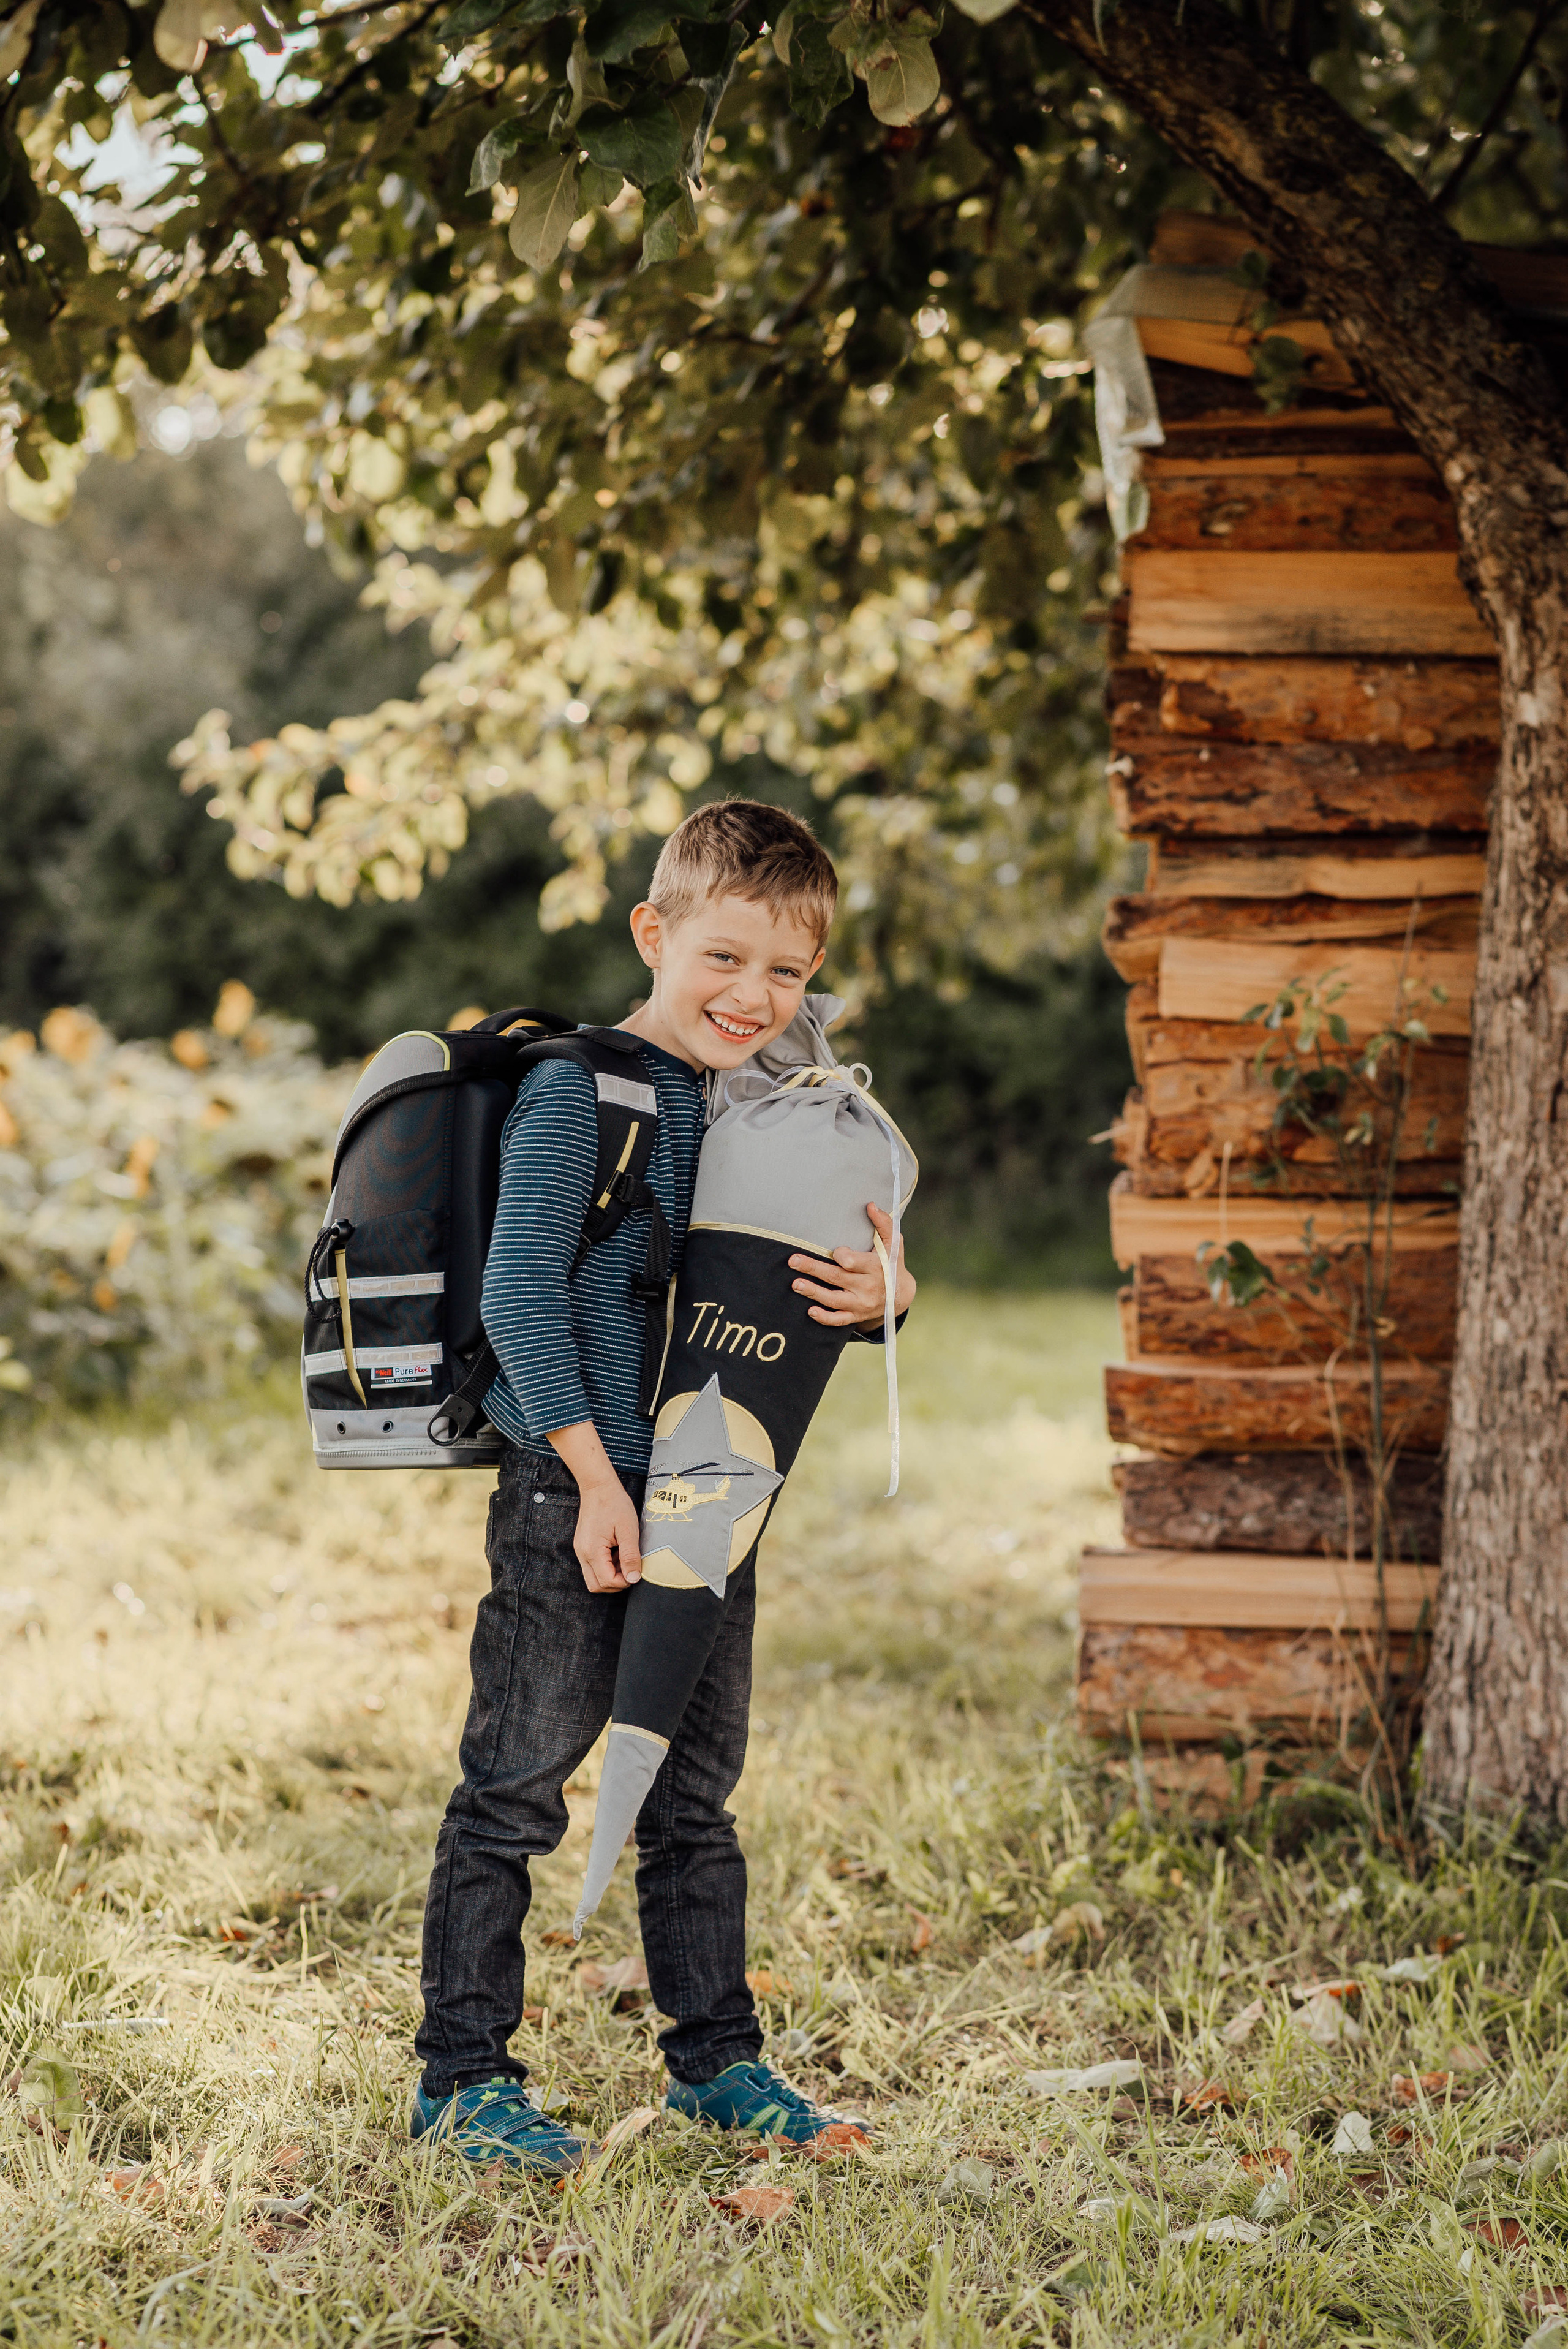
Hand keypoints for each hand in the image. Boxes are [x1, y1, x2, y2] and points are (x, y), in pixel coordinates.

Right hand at [547, 1419, 642, 1591]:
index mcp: (592, 1550)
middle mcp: (582, 1554)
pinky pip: (593, 1566)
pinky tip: (617, 1551)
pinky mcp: (583, 1547)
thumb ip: (630, 1556)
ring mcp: (581, 1551)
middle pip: (596, 1586)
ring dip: (611, 1575)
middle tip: (630, 1567)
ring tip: (624, 1556)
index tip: (636, 1569)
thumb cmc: (615, 1504)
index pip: (606, 1582)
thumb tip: (634, 1579)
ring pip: (594, 1578)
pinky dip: (606, 1566)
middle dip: (615, 1583)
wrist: (598, 1486)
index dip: (624, 1581)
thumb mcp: (628, 1529)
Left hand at [788, 1202, 916, 1329]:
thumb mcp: (893, 1243)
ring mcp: (861, 1303)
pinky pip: (839, 1320)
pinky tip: (810, 1311)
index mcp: (876, 1267)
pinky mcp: (855, 1315)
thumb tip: (870, 1205)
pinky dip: (825, 1318)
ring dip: (813, 1292)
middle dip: (813, 1269)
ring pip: (834, 1299)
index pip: (853, 1262)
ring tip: (795, 1284)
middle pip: (836, 1277)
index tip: (835, 1251)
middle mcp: (868, 1286)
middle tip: (793, 1261)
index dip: (841, 1255)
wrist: (900, 1294)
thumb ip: (884, 1223)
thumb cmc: (891, 1262)